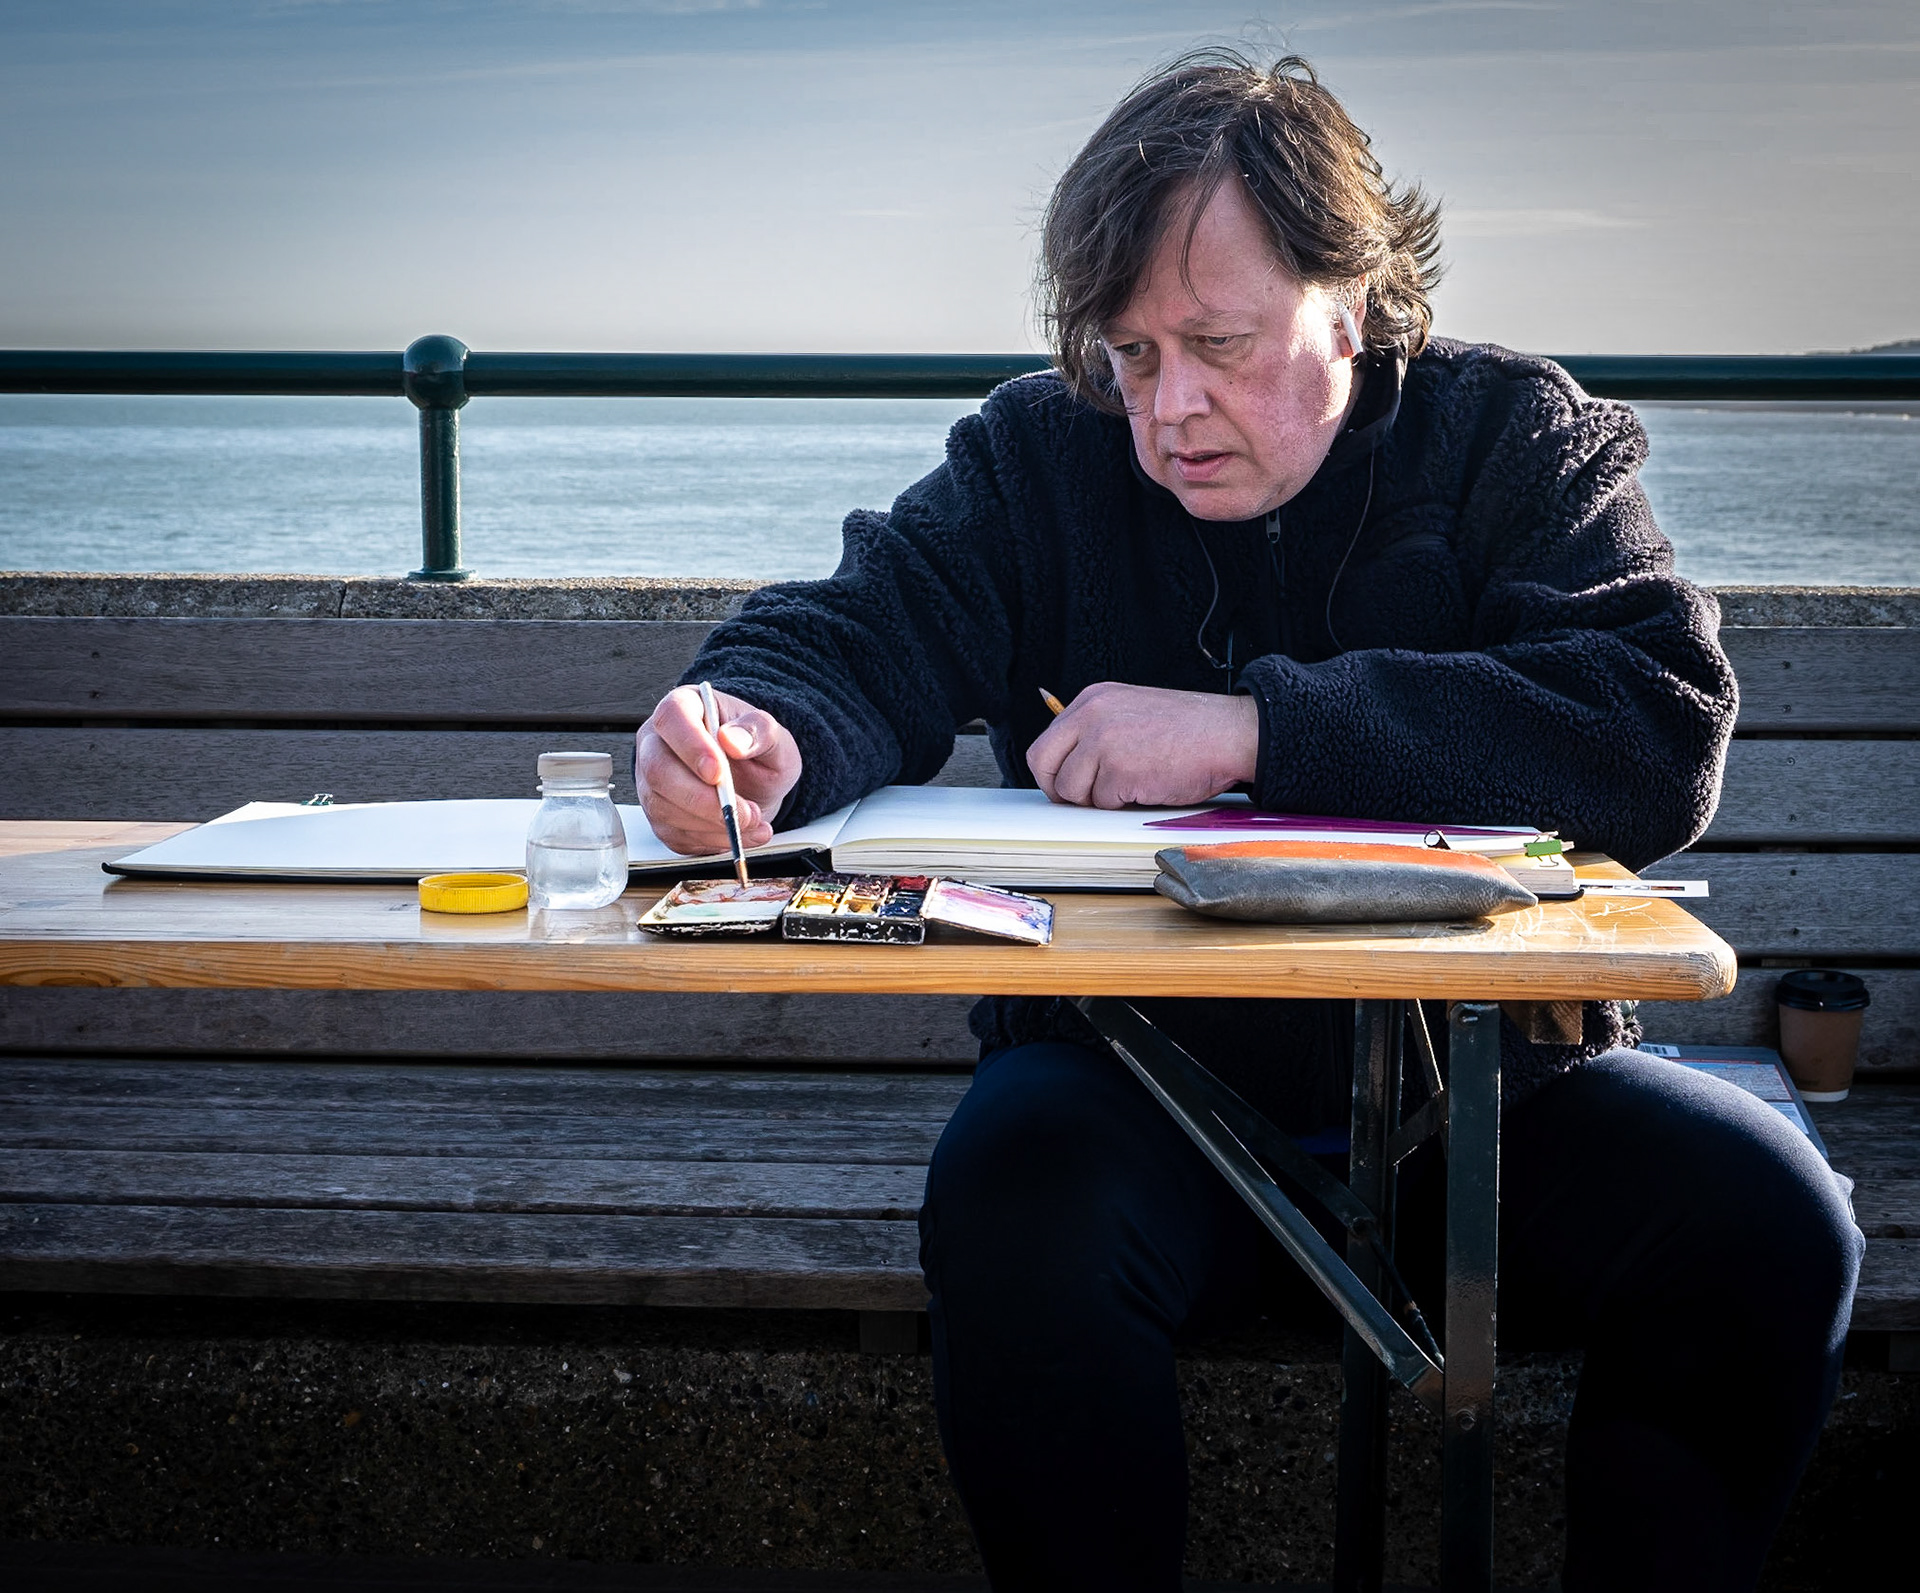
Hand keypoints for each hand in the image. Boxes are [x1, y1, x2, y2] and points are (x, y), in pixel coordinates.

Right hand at [635, 686, 803, 854]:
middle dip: (703, 800)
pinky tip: (738, 834)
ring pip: (663, 808)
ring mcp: (652, 781)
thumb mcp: (773, 736)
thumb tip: (732, 740)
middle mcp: (657, 742)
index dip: (691, 747)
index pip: (672, 718)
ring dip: (711, 824)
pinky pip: (674, 834)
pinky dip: (710, 841)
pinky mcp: (659, 815)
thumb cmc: (757, 749)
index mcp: (684, 707)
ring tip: (752, 822)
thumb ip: (759, 731)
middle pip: (659, 771)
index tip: (718, 773)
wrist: (756, 779)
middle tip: (744, 812)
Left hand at [1027, 682, 1257, 807]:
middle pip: (1043, 764)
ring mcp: (1103, 742)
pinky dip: (1121, 804)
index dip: (1055, 771)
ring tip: (1129, 787)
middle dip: (1059, 789)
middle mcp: (1091, 716)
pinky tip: (1146, 787)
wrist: (1227, 733)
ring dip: (1097, 798)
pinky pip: (1102, 803)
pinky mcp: (1119, 771)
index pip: (1046, 742)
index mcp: (1092, 700)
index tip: (1069, 783)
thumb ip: (1098, 730)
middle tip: (1082, 799)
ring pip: (1072, 790)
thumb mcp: (1132, 711)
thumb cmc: (1190, 729)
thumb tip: (1071, 766)